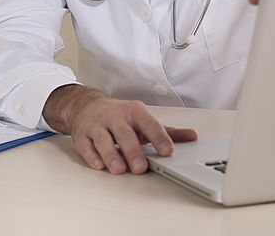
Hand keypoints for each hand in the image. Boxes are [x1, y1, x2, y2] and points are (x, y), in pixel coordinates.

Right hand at [43, 85, 196, 173]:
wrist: (87, 105)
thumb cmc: (120, 116)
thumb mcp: (143, 119)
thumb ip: (166, 130)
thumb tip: (192, 136)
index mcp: (134, 111)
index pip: (149, 123)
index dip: (159, 137)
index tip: (167, 151)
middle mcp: (115, 116)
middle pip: (125, 134)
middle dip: (133, 151)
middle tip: (141, 167)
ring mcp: (97, 125)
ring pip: (104, 140)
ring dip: (111, 155)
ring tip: (119, 169)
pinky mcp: (82, 135)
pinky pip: (86, 146)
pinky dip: (92, 156)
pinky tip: (99, 165)